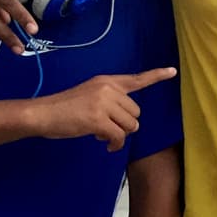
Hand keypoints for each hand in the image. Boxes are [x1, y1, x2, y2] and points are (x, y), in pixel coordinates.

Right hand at [30, 67, 176, 150]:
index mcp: (106, 81)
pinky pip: (119, 137)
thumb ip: (109, 101)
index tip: (173, 71)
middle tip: (106, 128)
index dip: (156, 76)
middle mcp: (107, 89)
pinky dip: (114, 145)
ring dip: (119, 135)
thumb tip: (126, 121)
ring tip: (102, 134)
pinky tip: (106, 145)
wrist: (42, 113)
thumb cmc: (64, 109)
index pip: (136, 79)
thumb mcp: (89, 95)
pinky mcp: (98, 119)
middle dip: (124, 125)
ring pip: (130, 126)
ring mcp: (103, 103)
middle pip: (135, 113)